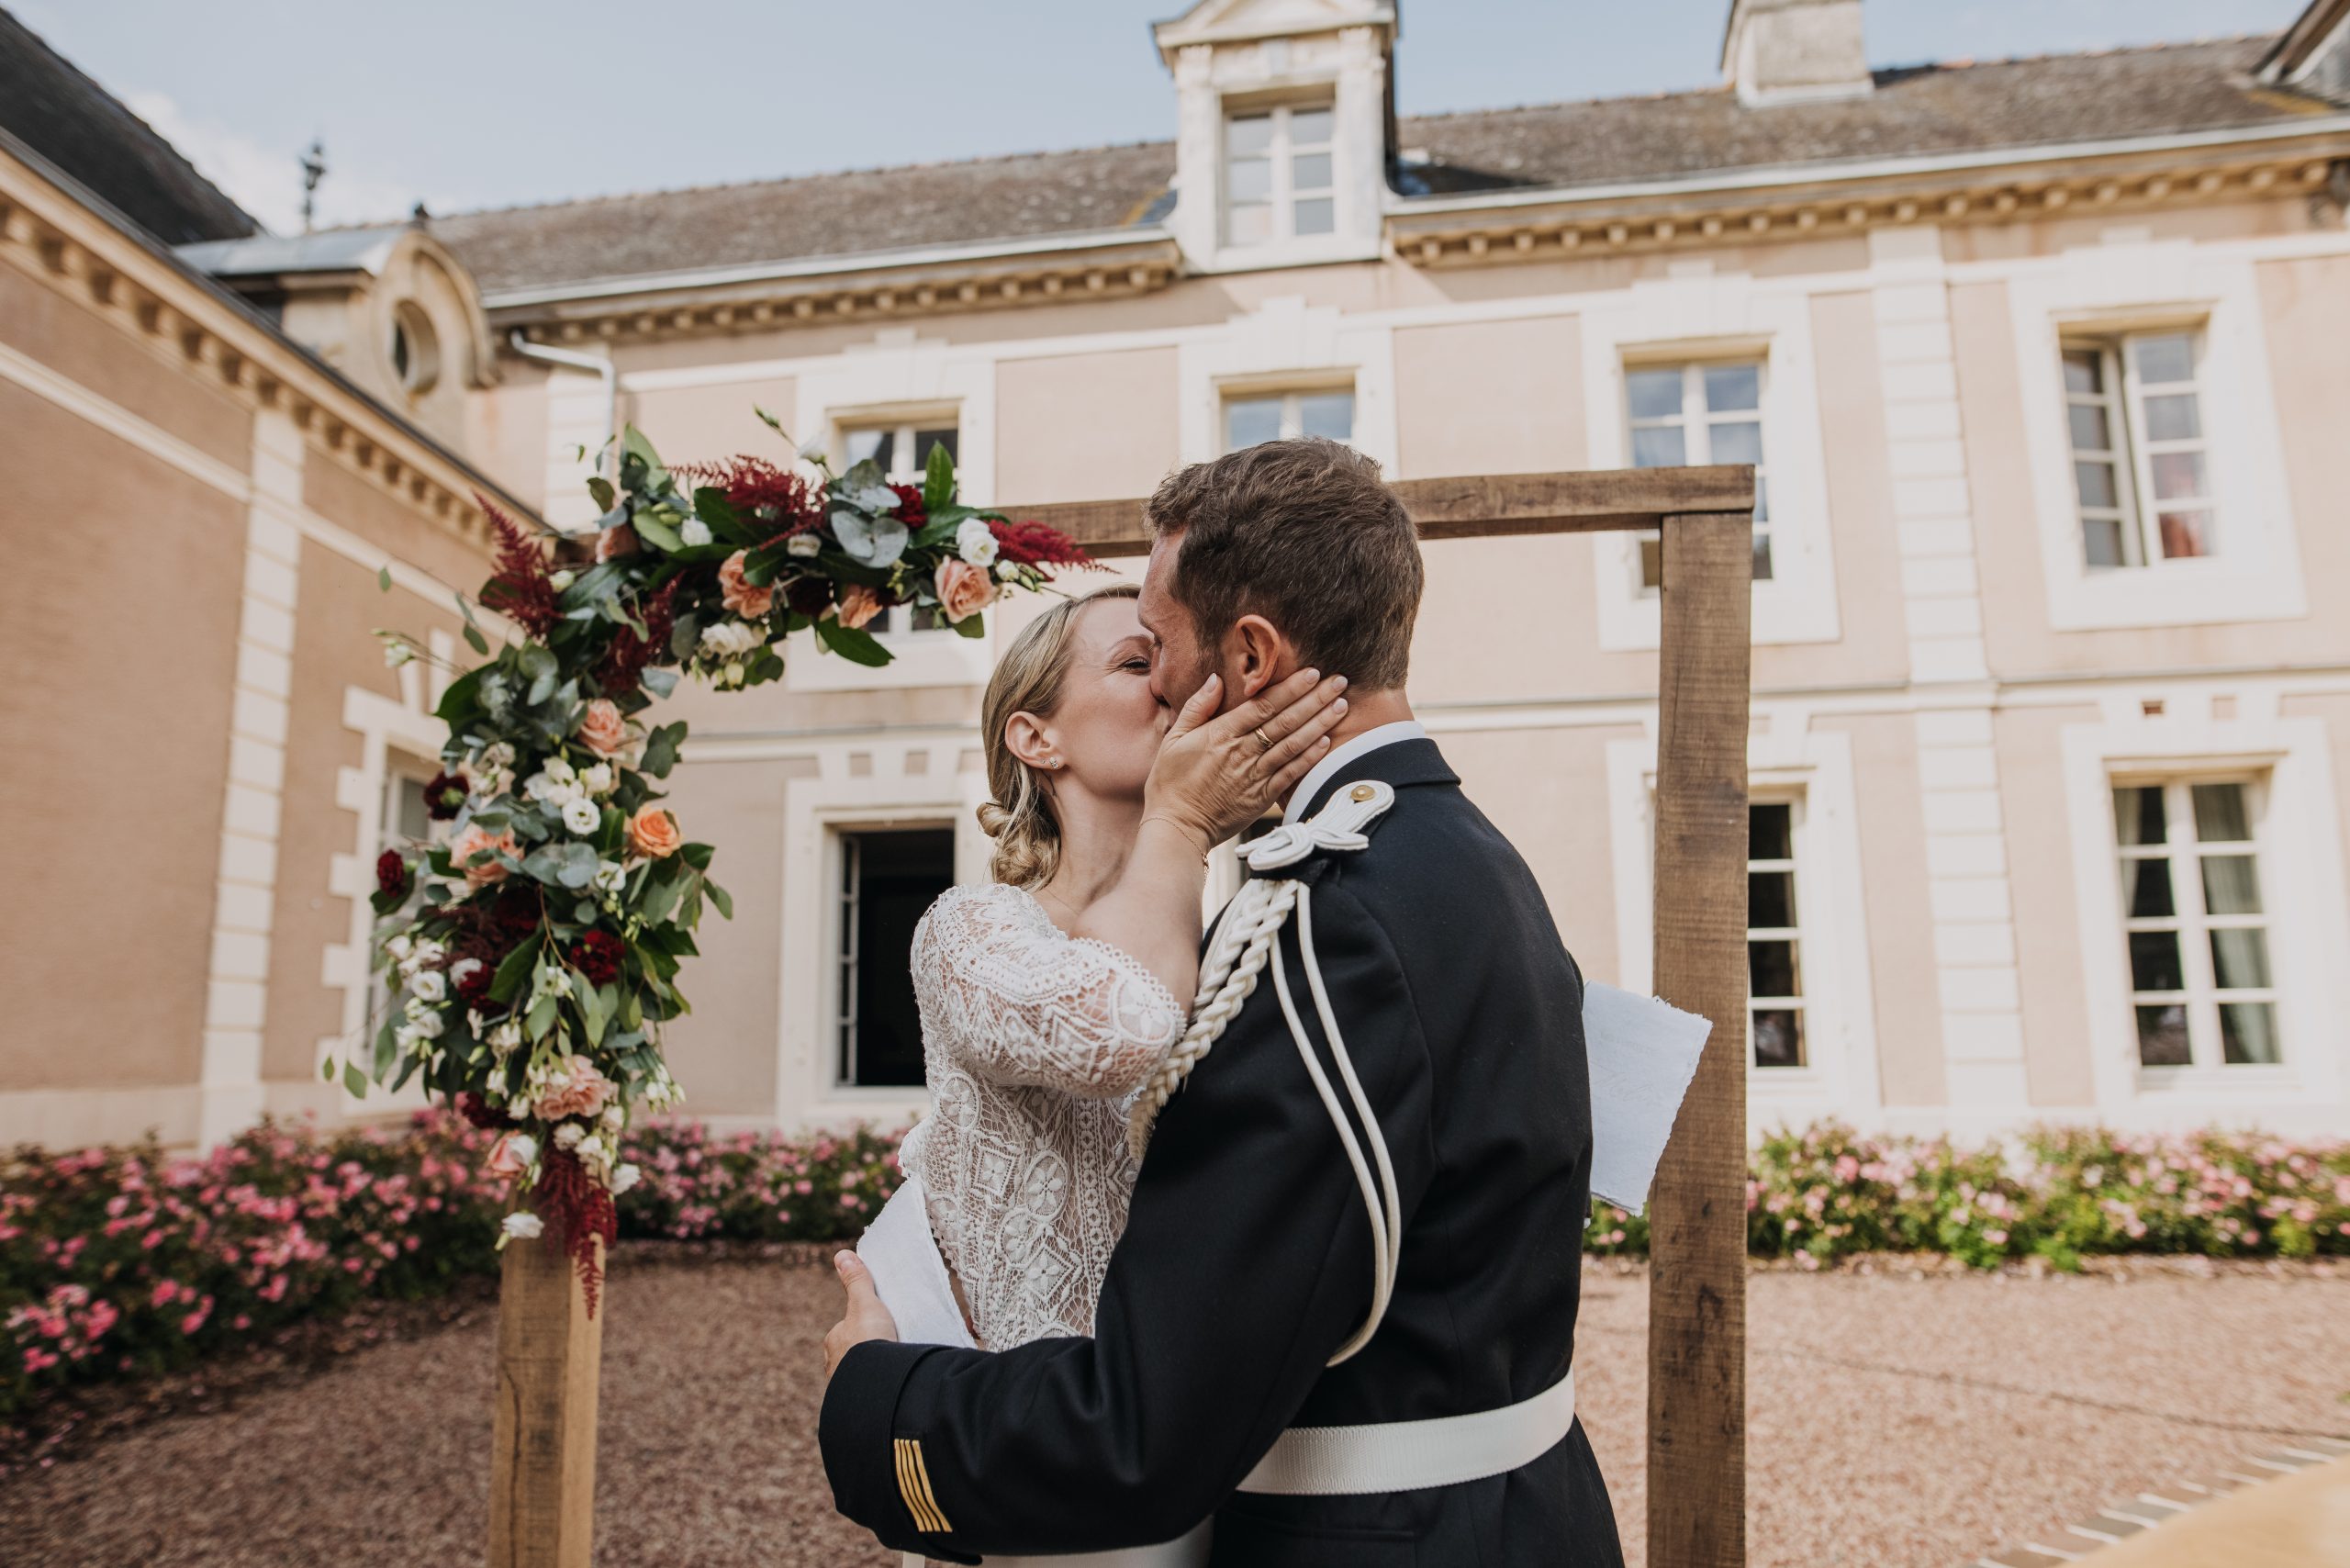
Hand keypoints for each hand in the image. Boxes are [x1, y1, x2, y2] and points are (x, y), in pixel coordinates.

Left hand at [823, 1250, 900, 1382]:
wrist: (875, 1384)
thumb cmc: (868, 1341)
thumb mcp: (866, 1304)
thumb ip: (857, 1282)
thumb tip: (841, 1254)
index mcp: (834, 1341)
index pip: (846, 1329)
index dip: (863, 1326)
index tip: (880, 1327)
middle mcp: (835, 1364)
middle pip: (853, 1352)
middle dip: (867, 1352)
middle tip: (890, 1346)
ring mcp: (847, 1385)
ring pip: (861, 1373)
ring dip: (873, 1371)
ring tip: (894, 1366)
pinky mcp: (859, 1403)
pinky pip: (869, 1390)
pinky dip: (878, 1387)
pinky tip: (892, 1384)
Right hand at [1143, 668, 1349, 851]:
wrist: (1176, 827)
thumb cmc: (1170, 782)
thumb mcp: (1174, 738)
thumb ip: (1197, 707)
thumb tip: (1217, 678)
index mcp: (1221, 734)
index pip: (1263, 705)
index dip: (1290, 688)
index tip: (1312, 673)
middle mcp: (1241, 752)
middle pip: (1285, 720)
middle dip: (1314, 699)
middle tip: (1339, 681)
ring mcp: (1254, 775)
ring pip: (1293, 744)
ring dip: (1320, 723)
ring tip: (1341, 706)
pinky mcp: (1262, 798)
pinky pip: (1291, 774)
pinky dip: (1310, 757)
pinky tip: (1326, 742)